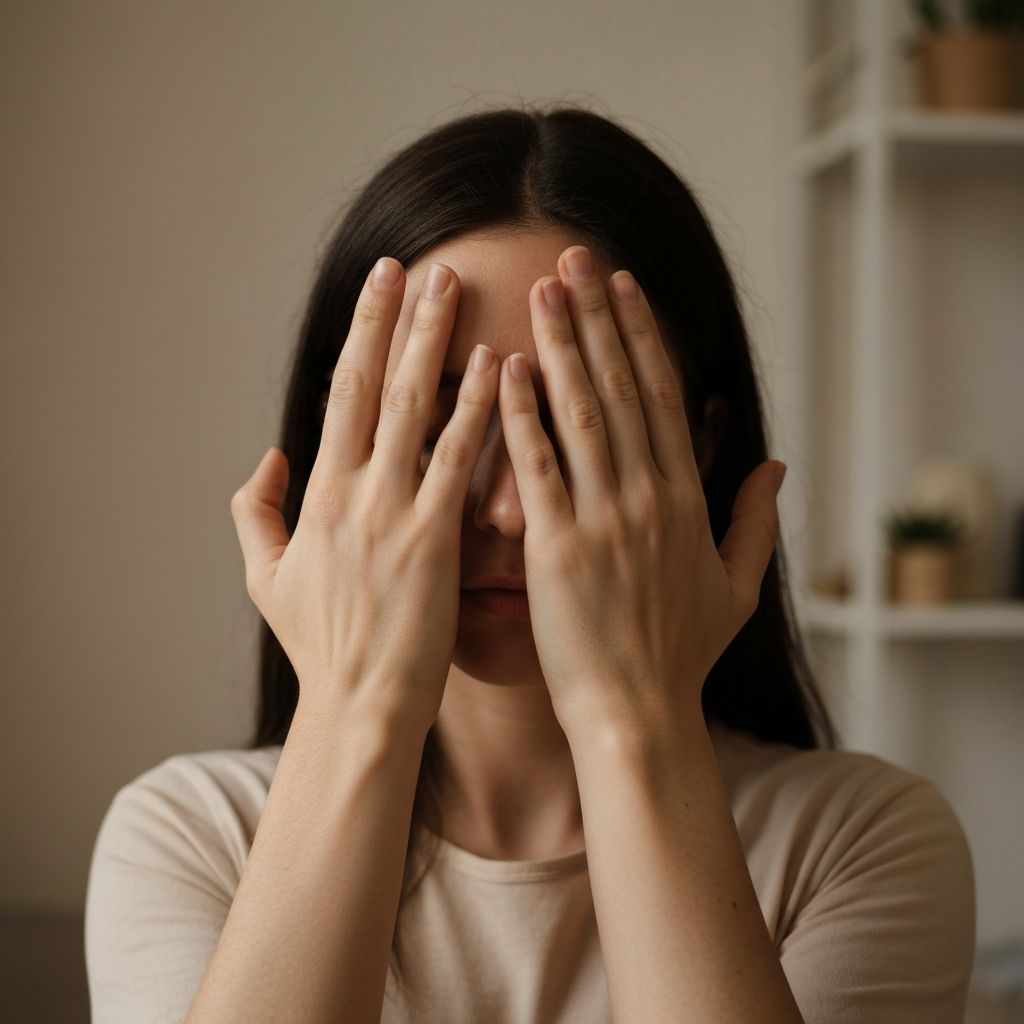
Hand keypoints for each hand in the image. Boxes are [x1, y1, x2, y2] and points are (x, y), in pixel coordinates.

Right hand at [230, 258, 497, 733]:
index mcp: (317, 495)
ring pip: (414, 409)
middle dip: (396, 319)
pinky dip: (477, 411)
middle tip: (420, 263)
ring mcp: (393, 513)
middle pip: (373, 385)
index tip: (381, 288)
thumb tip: (267, 455)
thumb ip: (255, 512)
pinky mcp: (435, 541)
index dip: (361, 335)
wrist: (359, 707)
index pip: (340, 394)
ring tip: (458, 290)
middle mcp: (352, 492)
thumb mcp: (265, 578)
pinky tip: (497, 367)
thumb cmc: (321, 649)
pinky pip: (458, 462)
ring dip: (435, 343)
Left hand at [497, 245, 785, 738]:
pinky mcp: (557, 547)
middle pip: (622, 388)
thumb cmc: (681, 657)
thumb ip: (756, 520)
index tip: (624, 287)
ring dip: (562, 345)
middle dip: (597, 317)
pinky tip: (505, 368)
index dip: (642, 336)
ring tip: (541, 290)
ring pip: (582, 413)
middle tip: (573, 257)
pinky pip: (537, 467)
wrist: (638, 715)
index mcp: (685, 499)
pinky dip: (521, 415)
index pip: (662, 397)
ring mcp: (603, 519)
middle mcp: (648, 497)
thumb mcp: (736, 588)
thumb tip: (775, 464)